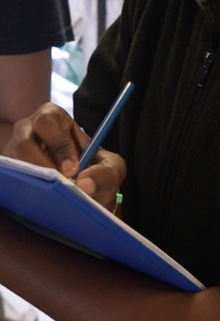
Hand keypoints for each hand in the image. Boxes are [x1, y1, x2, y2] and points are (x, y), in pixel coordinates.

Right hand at [3, 103, 126, 210]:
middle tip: (61, 183)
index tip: (72, 169)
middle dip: (41, 164)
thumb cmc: (92, 169)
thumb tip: (84, 184)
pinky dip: (24, 191)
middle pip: (23, 143)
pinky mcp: (8, 174)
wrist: (79, 189)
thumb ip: (107, 172)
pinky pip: (9, 181)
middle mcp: (27, 132)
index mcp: (52, 119)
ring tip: (52, 196)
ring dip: (33, 181)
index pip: (47, 122)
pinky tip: (40, 200)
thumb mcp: (109, 167)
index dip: (59, 145)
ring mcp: (12, 153)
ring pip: (13, 165)